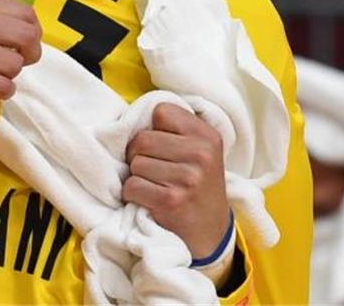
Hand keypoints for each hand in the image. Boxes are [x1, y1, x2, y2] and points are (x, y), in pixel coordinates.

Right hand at [0, 0, 40, 113]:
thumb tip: (24, 24)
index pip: (25, 13)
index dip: (32, 31)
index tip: (23, 44)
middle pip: (27, 37)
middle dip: (29, 54)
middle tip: (16, 62)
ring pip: (16, 65)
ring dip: (9, 75)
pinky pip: (3, 86)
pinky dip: (1, 91)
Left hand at [123, 103, 230, 259]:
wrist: (211, 233)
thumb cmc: (197, 186)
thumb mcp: (201, 152)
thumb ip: (177, 131)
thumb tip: (136, 116)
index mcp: (207, 135)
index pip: (161, 111)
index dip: (154, 129)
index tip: (163, 146)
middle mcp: (201, 153)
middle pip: (142, 138)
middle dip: (139, 155)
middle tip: (153, 170)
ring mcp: (187, 177)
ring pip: (135, 163)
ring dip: (137, 176)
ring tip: (155, 186)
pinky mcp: (171, 200)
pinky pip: (132, 186)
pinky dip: (133, 194)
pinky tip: (149, 200)